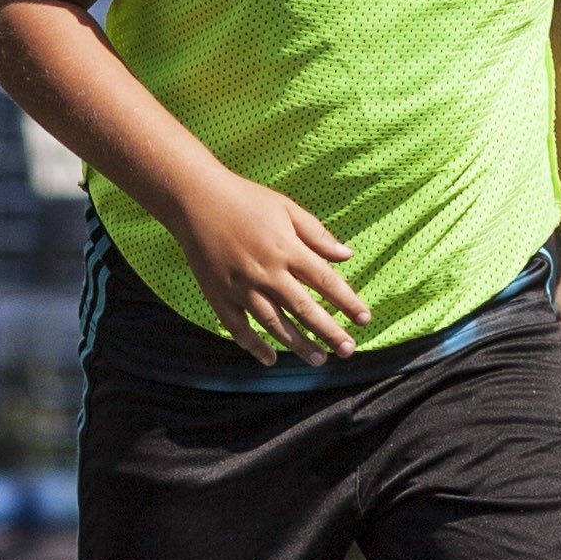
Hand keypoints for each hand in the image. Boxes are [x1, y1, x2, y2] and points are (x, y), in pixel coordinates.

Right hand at [182, 168, 369, 361]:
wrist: (195, 200)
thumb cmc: (245, 200)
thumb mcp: (286, 207)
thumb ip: (317, 234)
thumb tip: (347, 255)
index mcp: (287, 249)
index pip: (326, 281)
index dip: (347, 302)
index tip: (365, 320)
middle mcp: (267, 272)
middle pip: (304, 309)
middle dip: (329, 332)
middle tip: (348, 350)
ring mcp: (241, 287)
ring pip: (274, 324)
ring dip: (298, 345)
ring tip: (318, 359)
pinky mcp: (219, 295)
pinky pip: (239, 328)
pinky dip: (254, 345)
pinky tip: (270, 359)